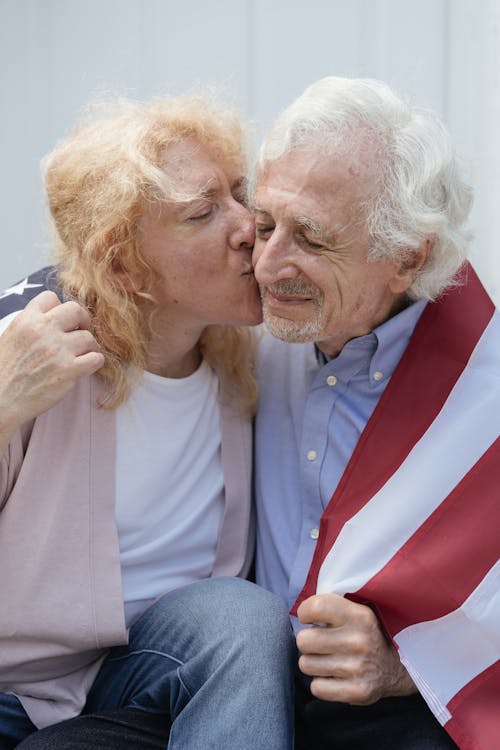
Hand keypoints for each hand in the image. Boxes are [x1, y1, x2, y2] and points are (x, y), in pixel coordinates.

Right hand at [0, 291, 104, 438]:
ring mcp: (57, 350)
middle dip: (83, 321)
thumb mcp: (12, 337)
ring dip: (89, 347)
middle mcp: (42, 331)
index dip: (59, 309)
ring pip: (89, 337)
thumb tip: (56, 317)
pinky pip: (97, 358)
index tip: (62, 322)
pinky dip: (95, 362)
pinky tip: (86, 367)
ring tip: (81, 356)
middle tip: (81, 333)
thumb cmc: (5, 372)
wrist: (1, 400)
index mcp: (26, 320)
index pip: (51, 297)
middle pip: (77, 310)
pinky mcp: (69, 371)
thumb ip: (33, 325)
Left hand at [296, 593, 415, 704]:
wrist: (398, 667)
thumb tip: (301, 609)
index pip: (314, 607)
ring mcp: (357, 668)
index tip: (310, 618)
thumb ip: (332, 606)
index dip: (305, 612)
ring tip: (329, 658)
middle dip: (308, 641)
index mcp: (359, 615)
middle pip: (303, 641)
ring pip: (305, 664)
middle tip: (321, 642)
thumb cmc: (366, 634)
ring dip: (313, 662)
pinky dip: (322, 683)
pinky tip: (334, 676)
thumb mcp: (357, 611)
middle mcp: (358, 641)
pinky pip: (316, 688)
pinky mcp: (356, 692)